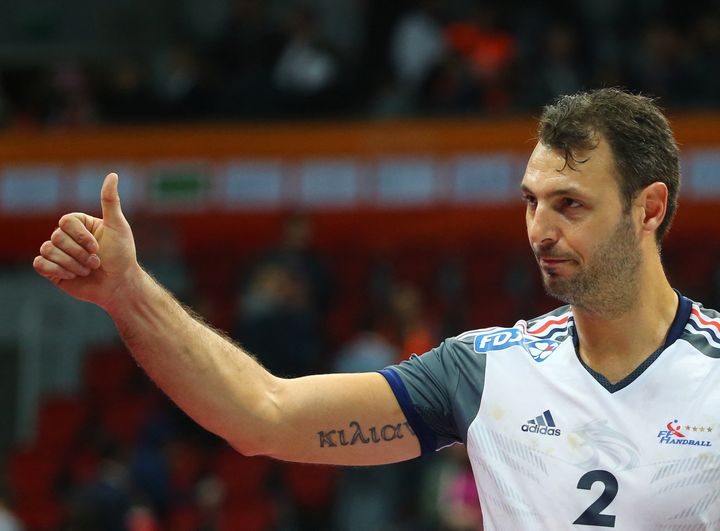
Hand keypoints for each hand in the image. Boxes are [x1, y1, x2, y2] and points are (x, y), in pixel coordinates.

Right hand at [33, 173, 138, 308]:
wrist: (119, 285)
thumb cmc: (122, 256)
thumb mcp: (118, 226)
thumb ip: (110, 201)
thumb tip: (112, 174)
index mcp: (80, 224)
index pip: (65, 221)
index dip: (81, 237)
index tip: (98, 246)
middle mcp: (67, 237)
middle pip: (56, 237)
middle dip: (79, 254)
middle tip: (96, 262)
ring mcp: (59, 253)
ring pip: (48, 251)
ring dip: (72, 264)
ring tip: (88, 270)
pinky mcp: (52, 270)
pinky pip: (39, 264)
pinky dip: (57, 270)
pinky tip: (72, 275)